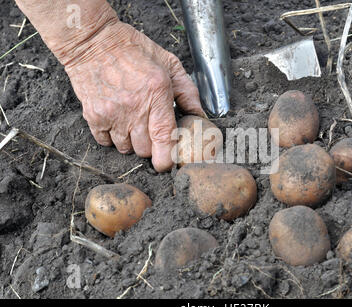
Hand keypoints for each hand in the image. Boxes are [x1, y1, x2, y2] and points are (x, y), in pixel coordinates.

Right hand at [64, 22, 204, 171]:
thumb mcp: (169, 63)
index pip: (164, 139)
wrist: (92, 40)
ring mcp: (112, 114)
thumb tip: (200, 115)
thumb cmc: (133, 50)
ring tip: (131, 121)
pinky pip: (105, 142)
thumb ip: (188, 92)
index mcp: (157, 94)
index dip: (167, 159)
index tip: (168, 162)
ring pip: (125, 148)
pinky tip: (115, 121)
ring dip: (131, 141)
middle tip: (150, 130)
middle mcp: (134, 108)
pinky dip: (111, 137)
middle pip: (145, 150)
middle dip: (150, 146)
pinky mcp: (93, 116)